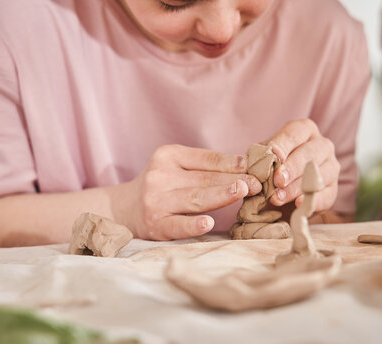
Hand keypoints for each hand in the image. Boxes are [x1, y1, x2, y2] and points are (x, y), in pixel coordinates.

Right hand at [126, 145, 261, 239]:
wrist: (124, 209)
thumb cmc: (162, 186)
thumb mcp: (177, 167)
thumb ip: (206, 166)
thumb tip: (247, 167)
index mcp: (168, 156)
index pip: (206, 159)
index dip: (232, 163)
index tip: (254, 167)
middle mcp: (160, 176)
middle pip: (203, 179)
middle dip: (233, 180)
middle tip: (256, 183)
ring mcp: (156, 201)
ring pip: (194, 199)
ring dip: (220, 196)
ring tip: (241, 192)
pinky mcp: (155, 225)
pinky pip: (177, 225)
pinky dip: (193, 225)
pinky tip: (208, 223)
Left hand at [267, 119, 339, 210]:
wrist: (279, 195)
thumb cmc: (270, 169)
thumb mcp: (262, 160)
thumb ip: (258, 159)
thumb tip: (251, 161)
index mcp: (304, 131)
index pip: (294, 133)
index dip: (283, 144)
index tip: (272, 156)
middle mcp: (322, 145)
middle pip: (310, 153)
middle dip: (292, 167)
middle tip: (277, 180)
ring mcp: (331, 167)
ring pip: (319, 174)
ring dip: (297, 187)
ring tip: (278, 198)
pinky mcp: (333, 190)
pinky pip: (326, 195)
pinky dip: (311, 200)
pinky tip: (298, 204)